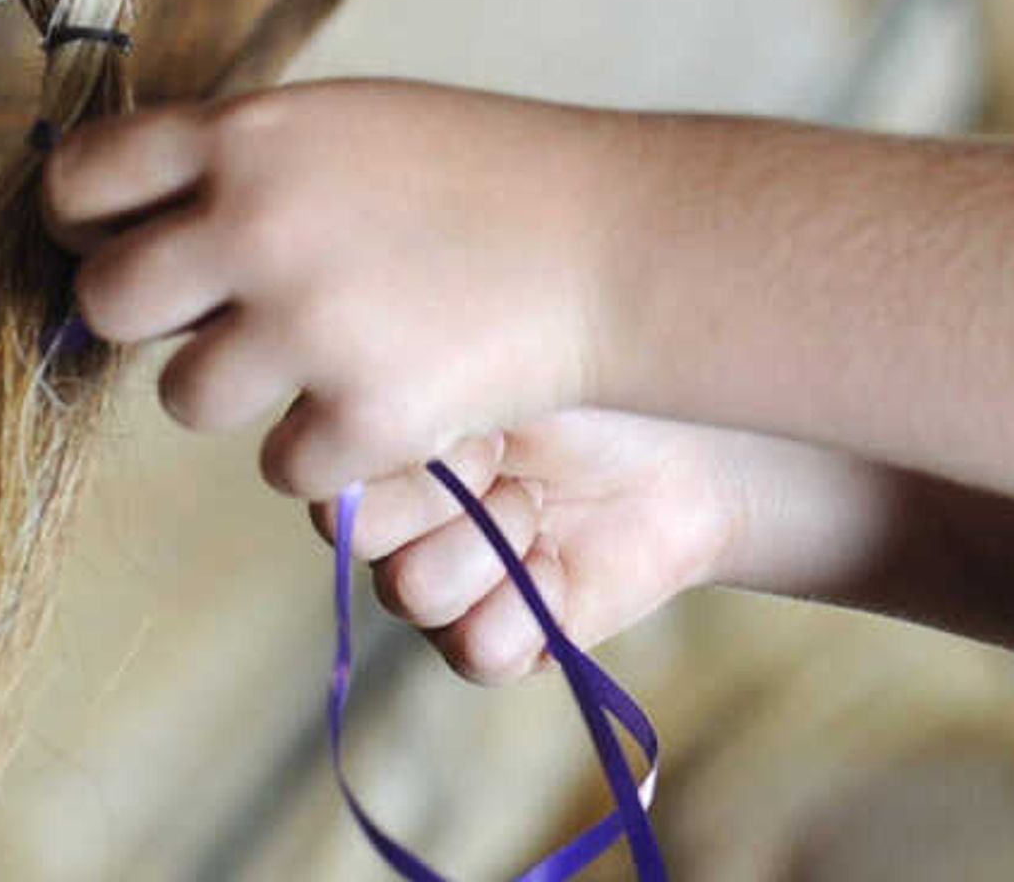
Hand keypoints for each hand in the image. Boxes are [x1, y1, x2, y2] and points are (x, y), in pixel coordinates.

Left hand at [40, 79, 626, 495]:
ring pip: (185, 398)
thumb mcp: (349, 122)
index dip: (85, 219)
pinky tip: (388, 398)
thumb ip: (241, 162)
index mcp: (251, 133)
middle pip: (106, 300)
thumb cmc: (481, 172)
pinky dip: (328, 448)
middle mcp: (259, 224)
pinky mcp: (363, 418)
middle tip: (216, 318)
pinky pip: (281, 466)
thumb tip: (122, 225)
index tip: (112, 239)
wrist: (614, 239)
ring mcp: (309, 326)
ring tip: (324, 355)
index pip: (82, 178)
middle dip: (150, 318)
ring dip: (242, 390)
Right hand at [330, 410, 753, 683]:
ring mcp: (437, 585)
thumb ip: (423, 390)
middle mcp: (394, 522)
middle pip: (355, 537)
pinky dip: (534, 603)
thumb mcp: (507, 363)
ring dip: (496, 540)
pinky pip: (474, 649)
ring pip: (413, 592)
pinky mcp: (489, 644)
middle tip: (512, 458)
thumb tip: (363, 427)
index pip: (322, 471)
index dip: (401, 447)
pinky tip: (563, 562)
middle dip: (448, 489)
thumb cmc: (598, 383)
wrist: (691, 451)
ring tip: (543, 506)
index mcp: (379, 444)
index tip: (474, 407)